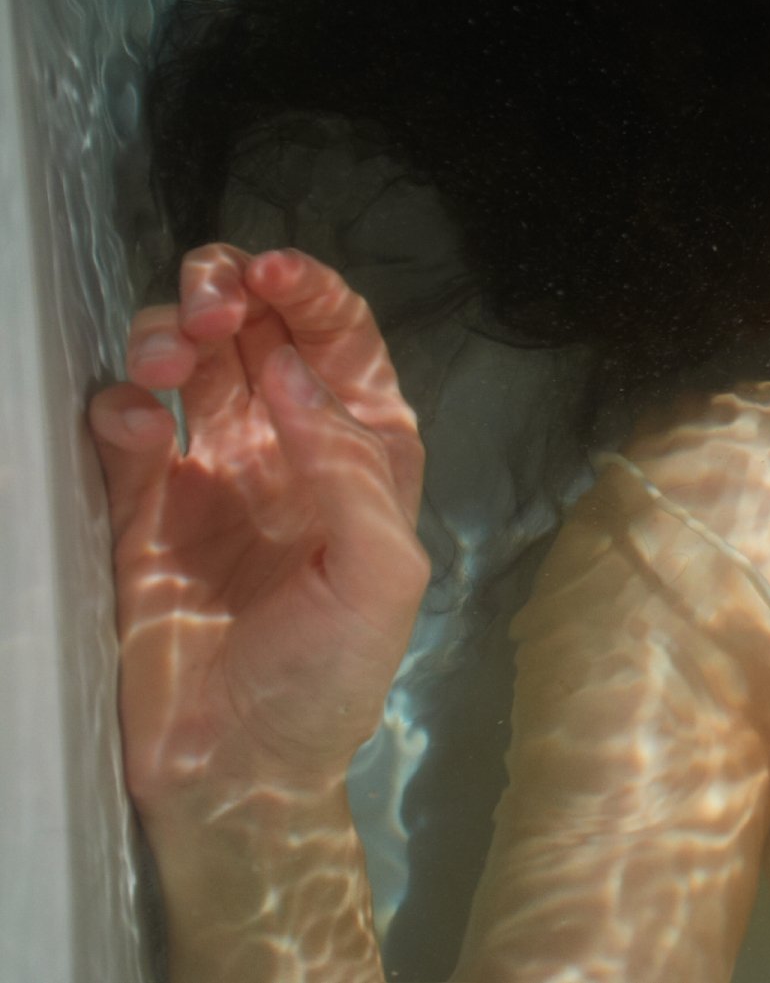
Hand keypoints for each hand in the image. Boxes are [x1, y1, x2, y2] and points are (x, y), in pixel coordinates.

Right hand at [89, 245, 428, 810]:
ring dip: (172, 330)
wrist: (236, 768)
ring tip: (173, 357)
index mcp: (363, 449)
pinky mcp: (138, 507)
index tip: (272, 270)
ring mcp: (207, 470)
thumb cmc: (330, 676)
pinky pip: (124, 425)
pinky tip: (136, 425)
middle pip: (253, 326)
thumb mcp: (380, 572)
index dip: (310, 290)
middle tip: (216, 304)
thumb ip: (347, 466)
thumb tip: (289, 374)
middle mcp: (285, 443)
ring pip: (184, 359)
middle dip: (230, 287)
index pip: (339, 338)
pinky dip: (122, 404)